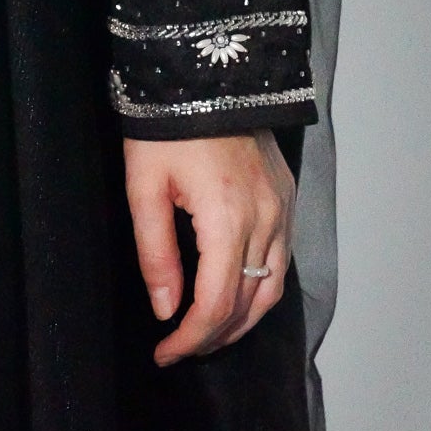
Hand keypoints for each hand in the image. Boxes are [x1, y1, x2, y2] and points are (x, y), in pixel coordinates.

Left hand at [123, 132, 294, 365]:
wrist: (205, 76)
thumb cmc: (165, 128)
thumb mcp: (144, 189)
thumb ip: (156, 254)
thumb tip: (166, 309)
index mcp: (227, 219)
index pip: (215, 304)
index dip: (190, 338)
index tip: (164, 354)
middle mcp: (265, 218)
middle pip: (248, 303)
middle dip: (214, 336)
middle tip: (180, 350)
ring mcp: (282, 207)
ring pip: (273, 287)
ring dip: (242, 320)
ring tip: (208, 334)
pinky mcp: (285, 196)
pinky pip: (281, 259)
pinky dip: (260, 288)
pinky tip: (235, 295)